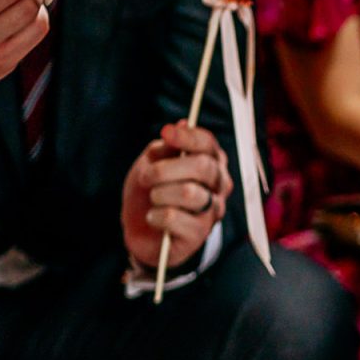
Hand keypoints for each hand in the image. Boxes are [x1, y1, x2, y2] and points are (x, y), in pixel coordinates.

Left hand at [122, 122, 233, 268]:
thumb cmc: (150, 191)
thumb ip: (166, 147)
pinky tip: (153, 218)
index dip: (188, 137)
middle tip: (145, 176)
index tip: (165, 133)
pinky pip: (175, 217)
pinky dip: (156, 215)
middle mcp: (219, 185)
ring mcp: (212, 210)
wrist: (140, 230)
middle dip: (165, 170)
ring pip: (189, 193)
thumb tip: (181, 124)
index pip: (208, 144)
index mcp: (211, 163)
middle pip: (202, 167)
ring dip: (159, 193)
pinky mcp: (199, 234)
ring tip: (152, 199)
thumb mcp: (151, 163)